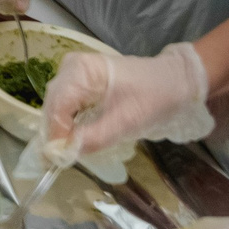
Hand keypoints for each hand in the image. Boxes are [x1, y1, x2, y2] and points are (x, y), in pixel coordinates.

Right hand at [37, 42, 216, 178]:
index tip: (58, 162)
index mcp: (80, 70)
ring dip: (62, 129)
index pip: (57, 107)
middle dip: (57, 133)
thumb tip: (62, 155)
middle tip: (63, 160)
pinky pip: (66, 104)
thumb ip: (93, 138)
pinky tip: (78, 136)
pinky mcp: (80, 81)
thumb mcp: (126, 122)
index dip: (55, 135)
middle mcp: (70, 67)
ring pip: (57, 106)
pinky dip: (70, 122)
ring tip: (71, 150)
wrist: (175, 82)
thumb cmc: (154, 99)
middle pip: (53, 105)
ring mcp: (73, 72)